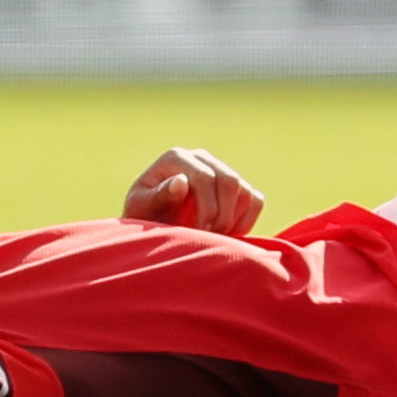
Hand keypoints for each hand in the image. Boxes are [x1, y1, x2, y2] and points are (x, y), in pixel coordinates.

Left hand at [123, 148, 263, 235]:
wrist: (152, 224)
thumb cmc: (142, 217)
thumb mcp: (140, 209)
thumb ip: (158, 196)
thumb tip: (182, 181)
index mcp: (176, 158)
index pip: (205, 177)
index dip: (207, 208)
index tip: (198, 234)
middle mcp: (201, 158)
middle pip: (229, 180)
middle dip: (222, 215)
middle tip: (208, 238)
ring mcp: (220, 170)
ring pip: (245, 191)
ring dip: (234, 220)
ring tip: (213, 239)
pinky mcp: (235, 187)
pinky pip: (256, 200)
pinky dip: (247, 221)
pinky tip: (227, 235)